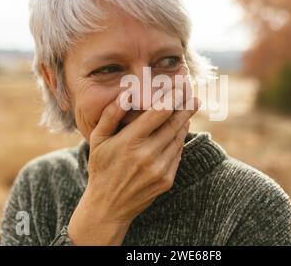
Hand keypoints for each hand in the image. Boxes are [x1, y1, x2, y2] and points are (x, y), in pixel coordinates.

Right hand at [67, 89, 200, 244]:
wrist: (108, 206)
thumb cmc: (101, 168)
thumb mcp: (98, 140)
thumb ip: (111, 114)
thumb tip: (126, 92)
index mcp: (130, 141)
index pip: (159, 111)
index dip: (172, 95)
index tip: (180, 84)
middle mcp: (147, 155)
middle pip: (174, 123)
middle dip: (185, 105)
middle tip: (192, 92)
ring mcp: (159, 169)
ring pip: (179, 137)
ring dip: (185, 120)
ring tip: (189, 107)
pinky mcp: (167, 180)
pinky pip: (178, 153)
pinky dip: (180, 139)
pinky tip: (180, 129)